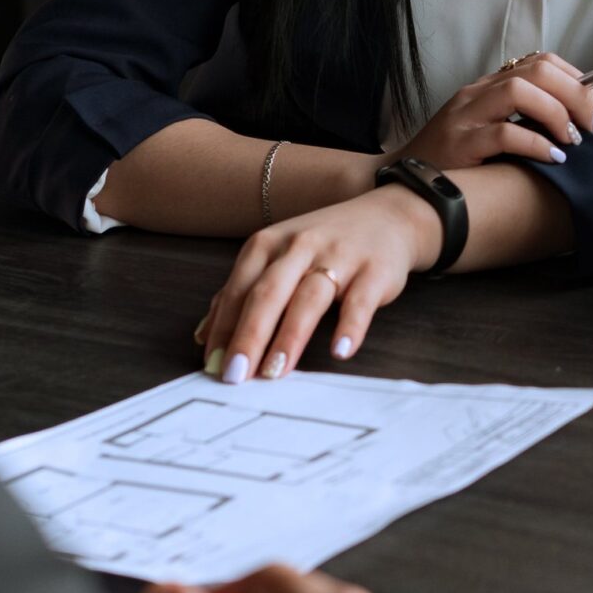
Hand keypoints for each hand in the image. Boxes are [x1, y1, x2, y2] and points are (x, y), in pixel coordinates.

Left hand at [204, 185, 435, 376]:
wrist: (388, 218)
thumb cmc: (325, 245)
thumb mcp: (278, 258)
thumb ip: (242, 293)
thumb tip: (204, 336)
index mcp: (269, 244)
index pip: (239, 289)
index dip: (224, 328)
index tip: (214, 364)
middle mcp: (300, 246)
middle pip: (268, 293)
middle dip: (249, 336)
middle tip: (235, 374)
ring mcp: (339, 256)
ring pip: (309, 298)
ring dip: (290, 337)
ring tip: (275, 371)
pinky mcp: (374, 271)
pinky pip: (360, 301)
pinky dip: (350, 326)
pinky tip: (340, 351)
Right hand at [389, 51, 592, 170]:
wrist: (407, 184)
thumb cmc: (458, 162)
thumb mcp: (493, 131)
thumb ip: (526, 121)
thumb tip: (579, 123)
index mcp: (490, 86)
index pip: (542, 62)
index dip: (578, 81)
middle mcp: (478, 93)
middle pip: (537, 71)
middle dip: (577, 94)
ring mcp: (466, 116)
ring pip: (519, 91)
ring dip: (557, 114)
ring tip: (574, 141)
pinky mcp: (460, 144)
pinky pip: (504, 133)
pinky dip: (536, 144)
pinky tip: (554, 158)